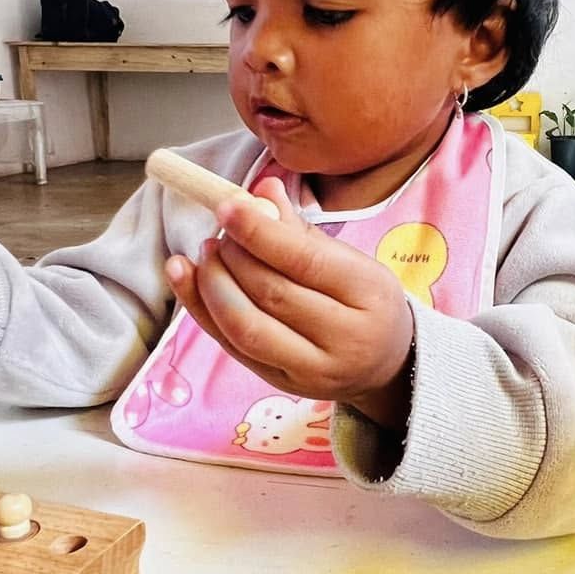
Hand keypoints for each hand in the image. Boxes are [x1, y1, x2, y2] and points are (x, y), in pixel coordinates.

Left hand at [166, 179, 414, 430]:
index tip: (227, 206)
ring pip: (248, 327)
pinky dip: (203, 312)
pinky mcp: (283, 384)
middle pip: (273, 294)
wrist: (388, 365)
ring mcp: (313, 369)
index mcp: (369, 294)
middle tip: (219, 234)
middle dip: (234, 258)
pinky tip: (186, 278)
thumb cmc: (364, 301)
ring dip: (214, 286)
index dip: (260, 233)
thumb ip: (300, 229)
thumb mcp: (349, 260)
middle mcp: (346, 337)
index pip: (305, 261)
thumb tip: (260, 189)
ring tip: (205, 256)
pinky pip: (234, 349)